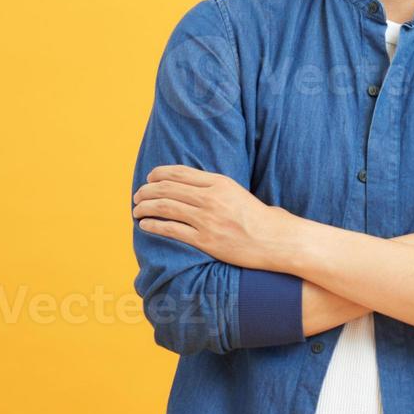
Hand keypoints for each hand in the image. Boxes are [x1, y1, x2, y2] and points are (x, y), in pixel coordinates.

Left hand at [132, 165, 286, 270]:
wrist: (277, 240)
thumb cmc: (260, 219)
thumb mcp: (238, 193)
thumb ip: (216, 189)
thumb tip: (193, 189)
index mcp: (219, 183)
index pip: (179, 173)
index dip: (158, 174)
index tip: (149, 179)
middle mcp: (211, 198)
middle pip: (167, 188)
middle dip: (146, 191)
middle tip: (137, 197)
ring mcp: (207, 219)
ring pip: (165, 207)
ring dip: (145, 208)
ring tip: (137, 211)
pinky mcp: (205, 240)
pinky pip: (171, 229)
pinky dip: (153, 225)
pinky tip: (145, 225)